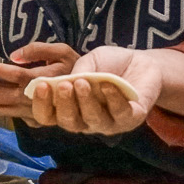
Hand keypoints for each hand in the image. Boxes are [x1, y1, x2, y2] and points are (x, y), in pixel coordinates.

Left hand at [0, 41, 77, 118]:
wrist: (91, 94)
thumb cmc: (75, 67)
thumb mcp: (63, 51)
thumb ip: (38, 50)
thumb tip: (14, 55)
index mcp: (42, 79)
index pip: (15, 75)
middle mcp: (34, 98)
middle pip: (0, 93)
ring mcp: (31, 111)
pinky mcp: (30, 117)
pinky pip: (5, 114)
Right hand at [25, 46, 158, 134]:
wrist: (142, 62)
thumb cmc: (110, 64)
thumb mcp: (89, 60)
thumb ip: (77, 70)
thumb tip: (65, 81)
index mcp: (69, 107)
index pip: (48, 116)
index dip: (41, 105)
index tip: (41, 86)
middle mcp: (86, 120)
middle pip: (68, 123)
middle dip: (64, 104)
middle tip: (64, 85)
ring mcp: (109, 122)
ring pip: (93, 120)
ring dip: (86, 102)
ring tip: (83, 82)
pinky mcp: (131, 119)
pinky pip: (120, 114)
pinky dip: (113, 99)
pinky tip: (108, 84)